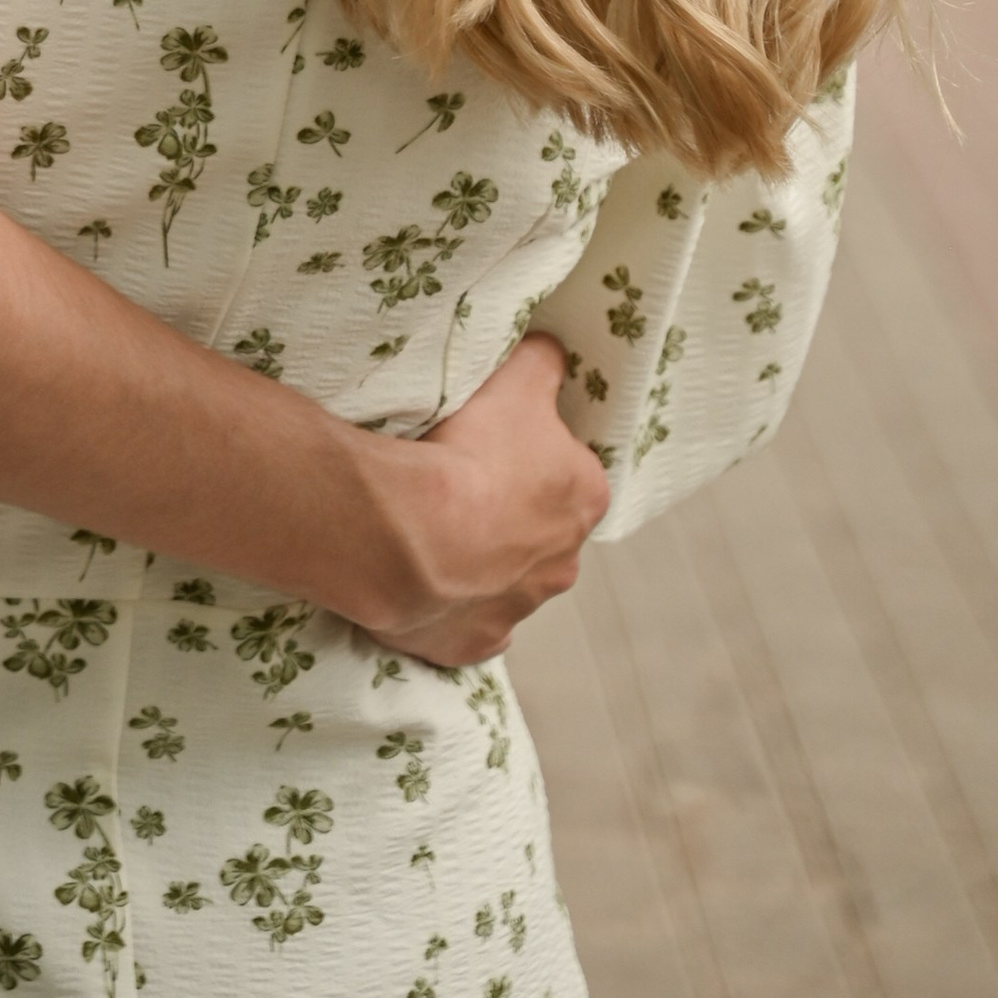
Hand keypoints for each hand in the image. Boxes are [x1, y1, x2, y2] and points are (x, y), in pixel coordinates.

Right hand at [353, 334, 609, 667]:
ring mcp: (519, 609)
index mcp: (584, 497)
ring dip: (482, 557)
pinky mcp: (474, 642)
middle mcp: (564, 562)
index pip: (571, 471)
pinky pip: (469, 620)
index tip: (497, 443)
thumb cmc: (472, 452)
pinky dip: (453, 603)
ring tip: (434, 525)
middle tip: (461, 483)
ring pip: (508, 578)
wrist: (412, 533)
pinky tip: (427, 575)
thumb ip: (543, 363)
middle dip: (511, 511)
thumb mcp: (517, 378)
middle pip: (542, 529)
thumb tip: (551, 355)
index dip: (534, 454)